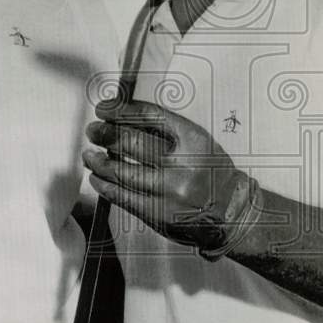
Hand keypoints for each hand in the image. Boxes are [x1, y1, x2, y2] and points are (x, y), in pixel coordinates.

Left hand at [83, 99, 255, 257]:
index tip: (105, 108)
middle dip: (106, 133)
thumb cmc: (212, 173)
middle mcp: (181, 164)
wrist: (232, 213)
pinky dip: (105, 185)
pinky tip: (97, 177)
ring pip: (122, 172)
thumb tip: (123, 118)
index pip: (149, 116)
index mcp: (194, 140)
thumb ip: (166, 131)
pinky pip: (122, 197)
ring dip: (99, 160)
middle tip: (93, 130)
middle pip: (132, 142)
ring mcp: (169, 191)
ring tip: (89, 154)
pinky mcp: (158, 214)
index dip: (121, 110)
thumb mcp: (198, 143)